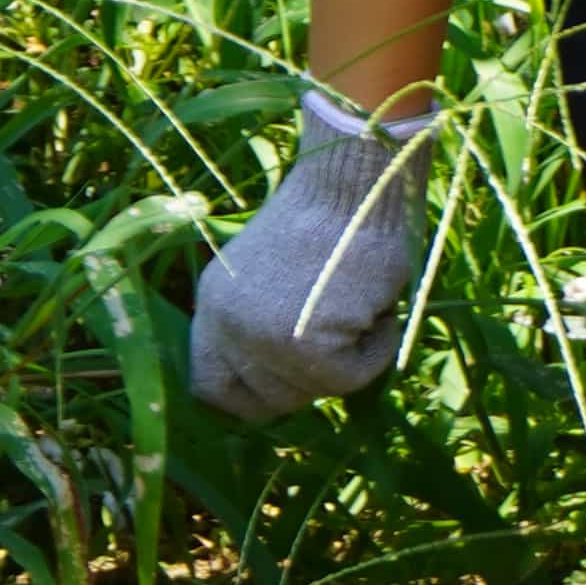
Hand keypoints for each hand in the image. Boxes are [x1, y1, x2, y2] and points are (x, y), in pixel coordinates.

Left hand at [188, 83, 437, 419]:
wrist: (354, 183)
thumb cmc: (330, 221)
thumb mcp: (275, 279)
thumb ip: (265, 326)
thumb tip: (287, 387)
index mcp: (212, 304)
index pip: (210, 386)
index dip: (250, 397)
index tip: (288, 387)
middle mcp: (225, 325)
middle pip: (266, 401)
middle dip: (310, 382)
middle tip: (341, 339)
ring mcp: (261, 339)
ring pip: (313, 392)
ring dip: (347, 360)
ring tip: (357, 304)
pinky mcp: (306, 348)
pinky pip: (352, 378)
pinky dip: (376, 349)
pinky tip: (376, 305)